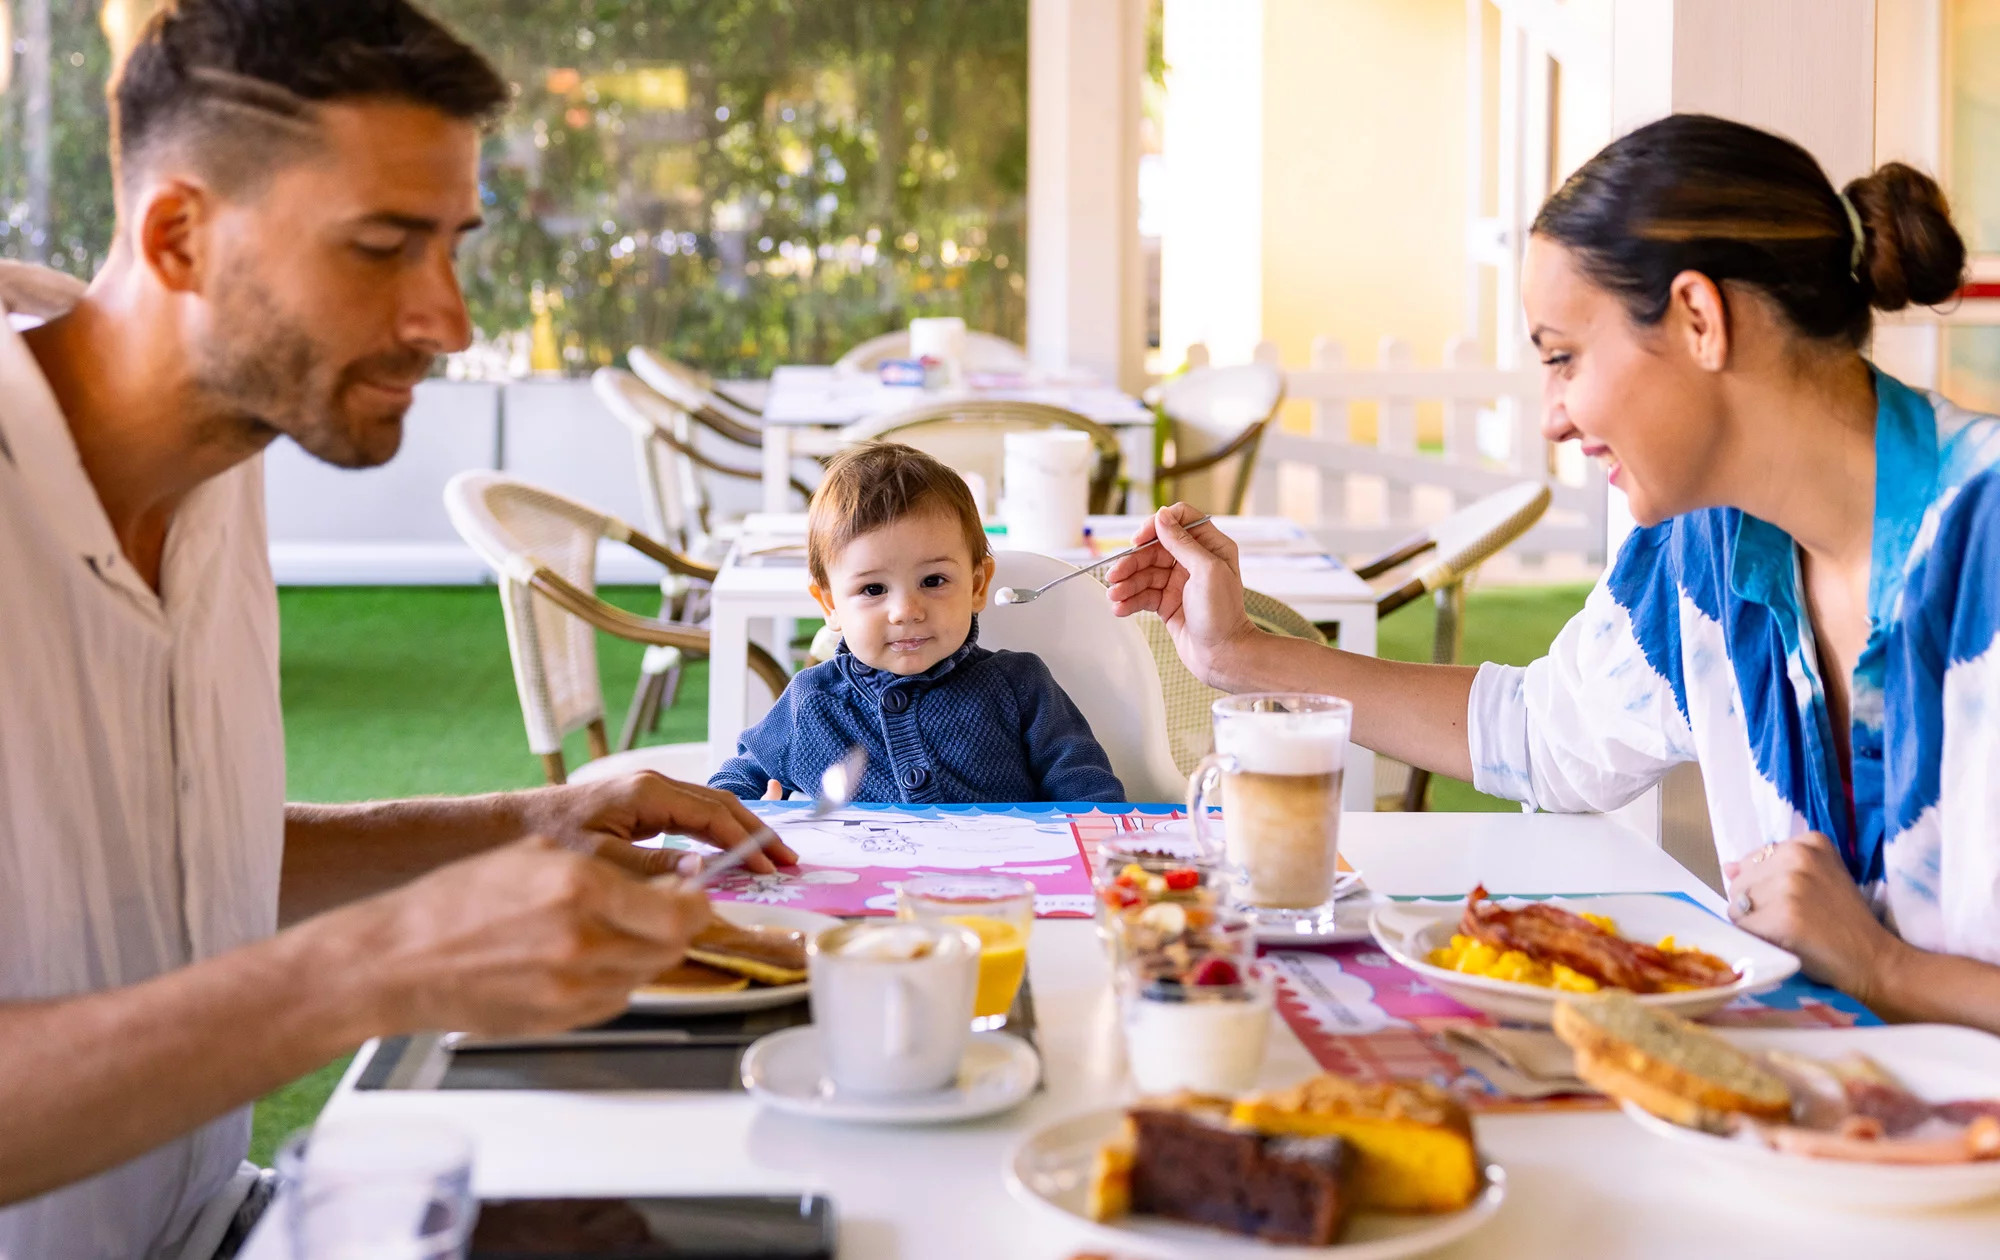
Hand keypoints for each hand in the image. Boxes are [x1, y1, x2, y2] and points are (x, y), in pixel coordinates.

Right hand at [338, 836, 714, 1035]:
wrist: (401, 959)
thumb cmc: (458, 901)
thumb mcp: (539, 857)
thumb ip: (609, 871)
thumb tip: (666, 882)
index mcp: (580, 887)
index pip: (680, 910)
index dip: (697, 905)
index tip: (697, 898)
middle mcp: (583, 940)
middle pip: (672, 947)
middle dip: (677, 929)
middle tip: (667, 915)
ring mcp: (572, 987)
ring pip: (647, 975)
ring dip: (644, 955)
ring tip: (611, 933)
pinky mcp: (561, 1019)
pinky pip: (615, 999)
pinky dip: (614, 979)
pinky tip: (583, 960)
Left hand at [523, 772, 796, 877]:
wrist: (506, 826)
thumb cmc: (547, 839)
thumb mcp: (599, 859)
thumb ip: (651, 867)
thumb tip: (701, 874)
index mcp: (647, 793)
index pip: (714, 815)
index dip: (748, 842)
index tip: (772, 866)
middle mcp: (651, 785)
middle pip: (720, 804)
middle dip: (756, 831)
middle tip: (786, 860)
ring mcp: (646, 791)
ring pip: (708, 805)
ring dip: (740, 829)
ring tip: (767, 855)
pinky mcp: (638, 803)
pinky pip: (690, 812)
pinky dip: (716, 829)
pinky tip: (727, 848)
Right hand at [1103, 503, 1261, 686]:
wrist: (1222, 656)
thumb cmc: (1223, 614)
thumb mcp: (1206, 571)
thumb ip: (1183, 543)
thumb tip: (1162, 515)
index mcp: (1210, 546)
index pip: (1179, 521)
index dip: (1156, 526)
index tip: (1138, 540)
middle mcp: (1193, 561)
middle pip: (1154, 549)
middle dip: (1132, 562)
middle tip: (1114, 576)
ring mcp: (1178, 582)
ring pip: (1144, 573)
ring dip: (1126, 584)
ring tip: (1113, 596)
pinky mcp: (1167, 602)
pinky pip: (1143, 595)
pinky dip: (1130, 600)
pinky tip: (1119, 608)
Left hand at [1723, 832, 1899, 998]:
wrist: (1873, 957)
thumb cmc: (1841, 921)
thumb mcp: (1814, 881)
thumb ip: (1771, 870)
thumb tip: (1727, 867)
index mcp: (1807, 842)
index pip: (1752, 861)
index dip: (1764, 888)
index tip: (1795, 902)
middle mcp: (1798, 855)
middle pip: (1740, 882)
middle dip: (1755, 906)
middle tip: (1792, 920)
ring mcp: (1791, 885)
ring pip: (1737, 906)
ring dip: (1754, 924)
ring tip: (1789, 931)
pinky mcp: (1783, 916)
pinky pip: (1743, 928)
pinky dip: (1757, 940)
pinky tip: (1785, 943)